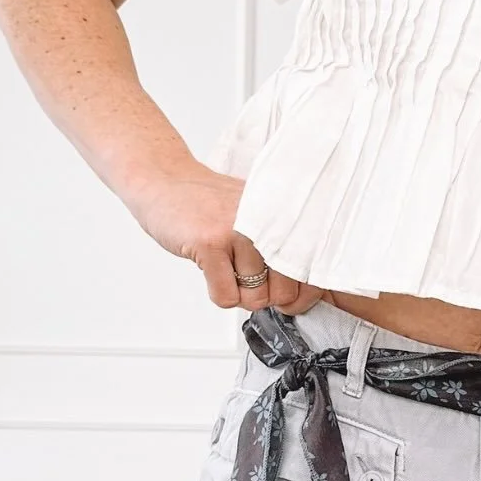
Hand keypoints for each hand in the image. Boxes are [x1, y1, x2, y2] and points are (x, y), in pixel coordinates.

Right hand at [127, 159, 326, 314]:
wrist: (168, 181)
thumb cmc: (214, 206)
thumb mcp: (261, 219)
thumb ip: (285, 250)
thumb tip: (301, 298)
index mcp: (287, 217)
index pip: (313, 274)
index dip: (298, 295)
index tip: (280, 289)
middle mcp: (270, 223)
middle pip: (284, 294)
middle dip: (262, 294)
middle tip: (243, 272)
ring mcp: (240, 231)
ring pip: (254, 298)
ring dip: (236, 291)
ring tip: (224, 263)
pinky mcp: (211, 243)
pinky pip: (226, 296)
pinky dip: (217, 292)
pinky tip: (209, 266)